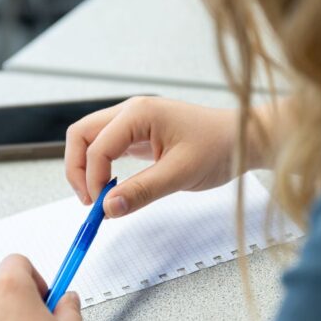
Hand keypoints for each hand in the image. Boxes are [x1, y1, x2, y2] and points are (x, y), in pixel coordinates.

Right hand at [65, 96, 240, 217]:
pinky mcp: (139, 134)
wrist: (243, 139)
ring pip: (91, 140)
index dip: (91, 178)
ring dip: (87, 168)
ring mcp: (134, 122)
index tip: (100, 206)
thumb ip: (141, 191)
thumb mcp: (180, 174)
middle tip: (89, 201)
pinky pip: (108, 147)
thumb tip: (108, 208)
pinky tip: (112, 188)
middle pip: (82, 135)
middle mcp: (131, 112)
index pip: (96, 145)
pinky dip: (102, 168)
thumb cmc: (220, 147)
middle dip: (77, 168)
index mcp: (139, 113)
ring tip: (99, 197)